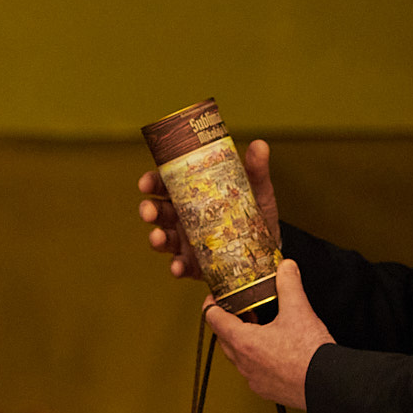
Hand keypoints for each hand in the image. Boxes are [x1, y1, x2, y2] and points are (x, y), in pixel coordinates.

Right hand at [139, 138, 280, 279]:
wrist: (268, 249)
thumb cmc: (254, 214)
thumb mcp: (257, 191)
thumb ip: (256, 170)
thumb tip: (259, 145)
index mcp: (190, 195)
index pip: (164, 185)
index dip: (151, 183)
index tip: (145, 183)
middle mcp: (183, 218)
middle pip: (157, 211)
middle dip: (149, 210)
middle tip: (149, 211)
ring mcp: (186, 243)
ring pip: (163, 239)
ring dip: (156, 238)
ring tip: (158, 237)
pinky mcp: (195, 265)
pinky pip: (181, 266)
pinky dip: (177, 266)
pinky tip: (178, 266)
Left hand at [204, 259, 328, 408]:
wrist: (328, 384)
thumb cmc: (310, 354)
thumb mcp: (299, 311)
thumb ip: (289, 284)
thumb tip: (286, 267)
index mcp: (245, 342)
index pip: (214, 320)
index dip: (210, 306)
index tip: (213, 299)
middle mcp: (244, 363)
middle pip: (223, 339)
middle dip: (227, 322)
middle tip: (238, 310)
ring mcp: (254, 379)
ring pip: (238, 357)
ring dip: (241, 341)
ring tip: (257, 328)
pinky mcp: (266, 390)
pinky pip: (252, 372)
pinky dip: (255, 359)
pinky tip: (272, 351)